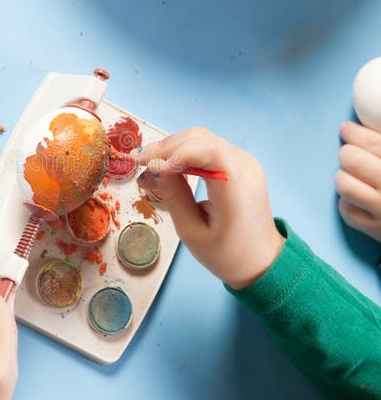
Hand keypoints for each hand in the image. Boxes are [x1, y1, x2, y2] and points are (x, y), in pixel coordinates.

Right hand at [133, 127, 284, 288]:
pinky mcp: (241, 164)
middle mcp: (246, 170)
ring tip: (148, 163)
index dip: (179, 153)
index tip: (151, 165)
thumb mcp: (191, 232)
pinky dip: (185, 151)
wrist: (259, 260)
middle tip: (138, 161)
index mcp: (237, 192)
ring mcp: (246, 163)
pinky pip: (209, 148)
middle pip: (203, 141)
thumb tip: (155, 168)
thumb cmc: (226, 253)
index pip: (212, 153)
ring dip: (173, 147)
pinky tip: (167, 164)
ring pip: (204, 140)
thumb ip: (174, 196)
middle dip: (167, 147)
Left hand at [336, 121, 380, 241]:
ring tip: (351, 175)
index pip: (372, 142)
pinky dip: (346, 202)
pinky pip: (347, 211)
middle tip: (350, 154)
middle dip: (348, 153)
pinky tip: (355, 197)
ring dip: (343, 177)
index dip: (354, 133)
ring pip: (345, 185)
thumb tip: (362, 130)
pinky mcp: (377, 230)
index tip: (347, 129)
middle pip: (352, 159)